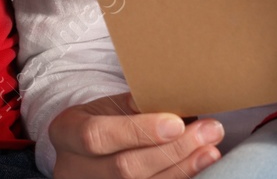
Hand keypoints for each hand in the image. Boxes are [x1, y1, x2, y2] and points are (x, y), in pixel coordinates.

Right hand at [47, 92, 222, 178]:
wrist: (87, 149)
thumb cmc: (105, 120)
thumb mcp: (110, 106)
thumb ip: (137, 106)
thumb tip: (178, 107)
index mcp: (66, 132)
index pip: (97, 136)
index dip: (138, 132)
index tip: (177, 123)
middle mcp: (72, 169)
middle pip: (125, 169)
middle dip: (172, 151)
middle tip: (209, 131)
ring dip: (182, 169)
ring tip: (210, 150)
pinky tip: (198, 167)